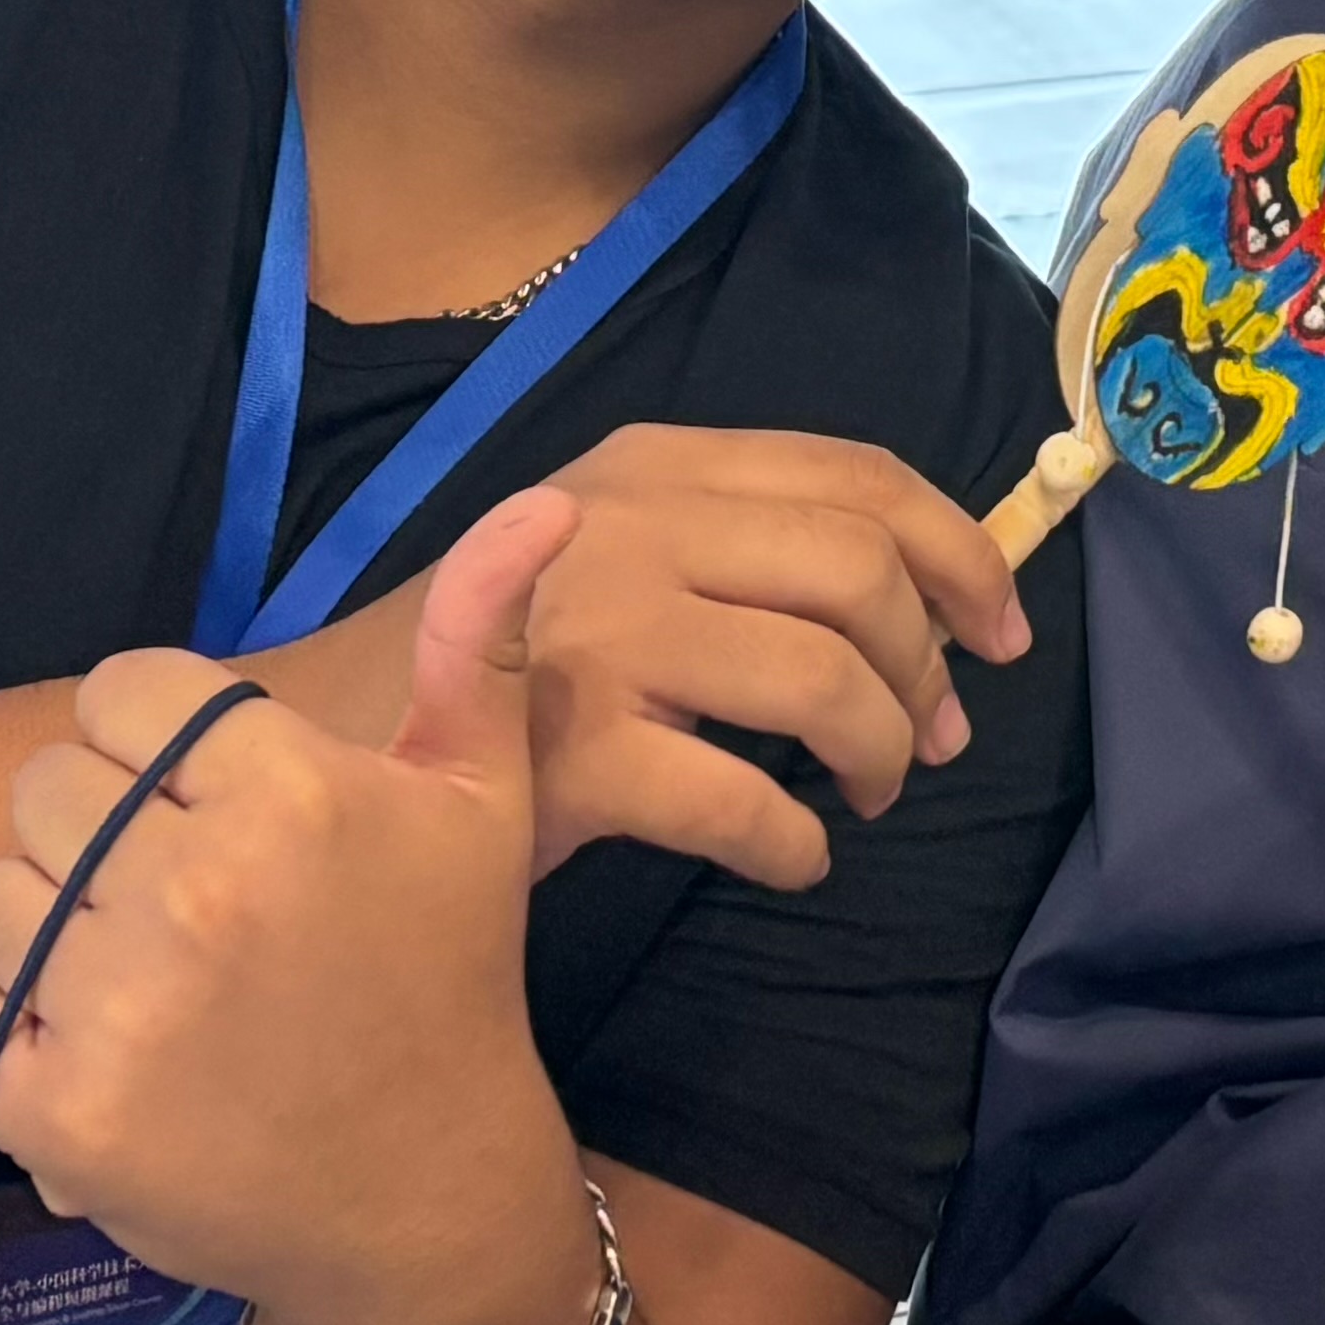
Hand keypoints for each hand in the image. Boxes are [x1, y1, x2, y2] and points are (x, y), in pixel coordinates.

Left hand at [0, 494, 590, 1324]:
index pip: (121, 694)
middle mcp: (198, 887)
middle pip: (45, 789)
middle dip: (99, 836)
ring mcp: (121, 1007)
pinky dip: (17, 1046)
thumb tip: (541, 504)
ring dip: (50, 936)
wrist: (424, 1199)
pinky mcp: (61, 1113)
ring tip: (149, 983)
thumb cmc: (447, 979)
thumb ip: (482, 645)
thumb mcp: (483, 805)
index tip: (213, 808)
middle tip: (185, 906)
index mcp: (289, 791)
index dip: (156, 745)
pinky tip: (117, 1062)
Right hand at [254, 426, 1026, 890]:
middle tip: (931, 741)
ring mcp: (603, 635)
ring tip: (867, 797)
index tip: (1002, 634)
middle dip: (926, 666)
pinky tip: (795, 859)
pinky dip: (796, 842)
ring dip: (879, 752)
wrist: (321, 733)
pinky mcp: (578, 751)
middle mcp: (635, 527)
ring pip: (823, 682)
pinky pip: (744, 800)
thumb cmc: (497, 653)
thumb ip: (741, 545)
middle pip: (861, 575)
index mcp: (656, 465)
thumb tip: (928, 604)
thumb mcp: (612, 547)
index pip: (859, 478)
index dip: (961, 553)